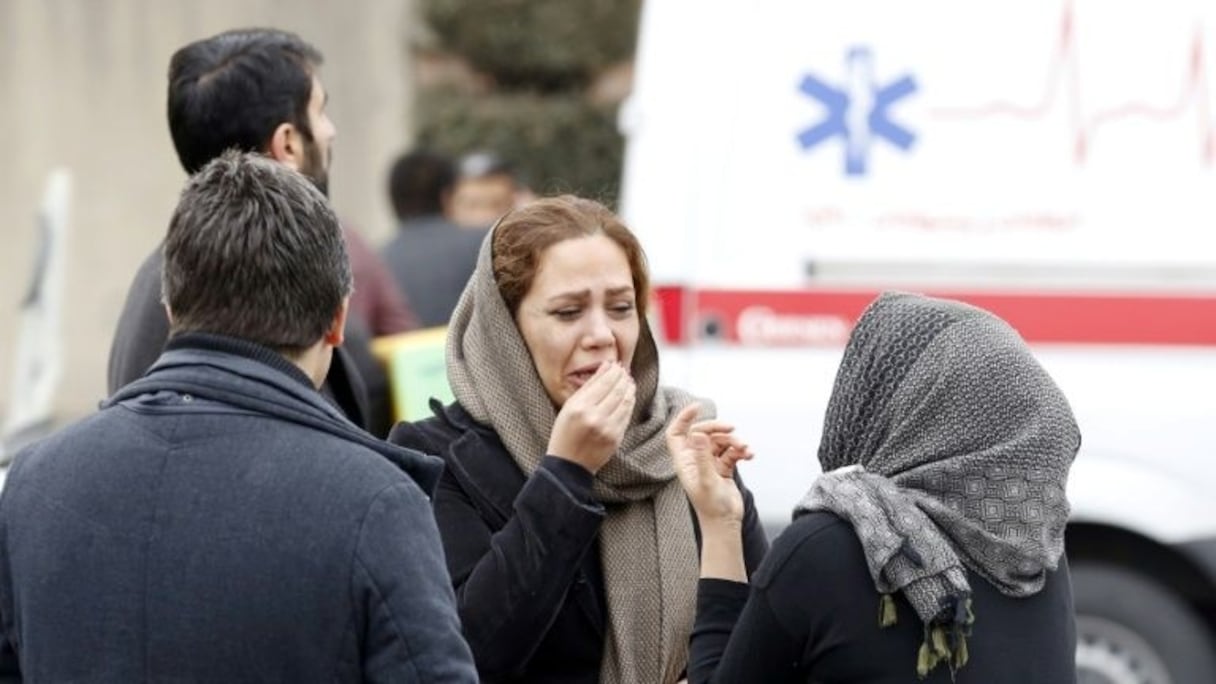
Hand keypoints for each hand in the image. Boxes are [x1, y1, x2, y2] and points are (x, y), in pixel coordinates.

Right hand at [548, 362, 635, 473]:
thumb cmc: (565, 433)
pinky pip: (627, 415)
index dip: (613, 371)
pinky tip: (629, 396)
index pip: (603, 382)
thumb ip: (588, 386)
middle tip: (624, 370)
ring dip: (629, 388)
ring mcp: (607, 429)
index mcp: (579, 408)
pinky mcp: (616, 438)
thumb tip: (606, 367)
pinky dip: (630, 403)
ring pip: (625, 401)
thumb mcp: (569, 407)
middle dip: (623, 377)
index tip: (616, 365)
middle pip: (616, 390)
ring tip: (629, 381)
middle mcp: (594, 417)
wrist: (569, 465)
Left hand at [666, 403, 751, 525]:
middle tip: (731, 428)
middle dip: (717, 428)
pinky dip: (741, 451)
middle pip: (702, 433)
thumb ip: (702, 456)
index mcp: (684, 461)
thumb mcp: (706, 480)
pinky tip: (750, 455)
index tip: (697, 407)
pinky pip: (732, 452)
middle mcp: (695, 460)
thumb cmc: (711, 507)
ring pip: (721, 442)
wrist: (725, 524)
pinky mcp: (723, 467)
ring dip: (734, 442)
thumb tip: (696, 433)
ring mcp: (709, 463)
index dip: (683, 418)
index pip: (676, 433)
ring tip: (746, 450)